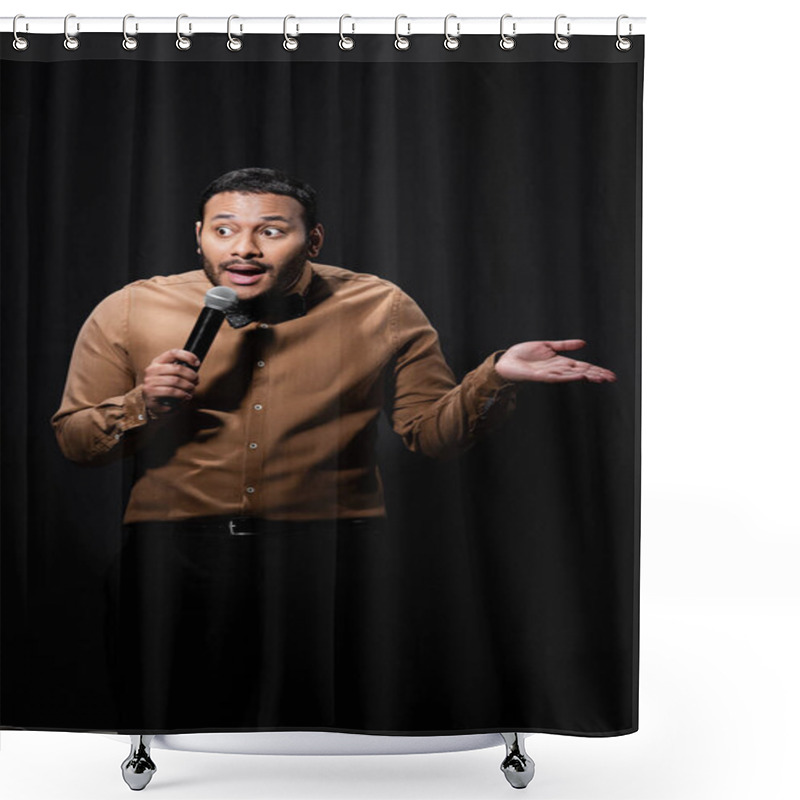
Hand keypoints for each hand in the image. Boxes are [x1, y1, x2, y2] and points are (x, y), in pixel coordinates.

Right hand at [142, 349, 200, 415]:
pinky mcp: (150, 392)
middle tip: (196, 381)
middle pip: (177, 368)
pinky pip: (171, 391)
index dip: (187, 356)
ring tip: (192, 389)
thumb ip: (181, 369)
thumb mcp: (173, 376)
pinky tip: (186, 396)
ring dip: (188, 386)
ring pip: (175, 380)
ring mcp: (150, 380)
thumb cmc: (167, 388)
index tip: (197, 363)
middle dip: (190, 375)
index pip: (173, 353)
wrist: (156, 404)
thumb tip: (196, 365)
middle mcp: (152, 369)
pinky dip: (182, 394)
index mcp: (158, 361)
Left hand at [495, 340, 615, 383]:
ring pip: (572, 376)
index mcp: (561, 363)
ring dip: (587, 376)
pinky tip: (580, 376)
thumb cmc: (525, 354)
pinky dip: (569, 376)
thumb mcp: (548, 346)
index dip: (597, 370)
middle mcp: (558, 370)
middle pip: (582, 372)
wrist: (507, 361)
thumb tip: (583, 344)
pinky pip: (557, 377)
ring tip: (601, 378)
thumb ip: (565, 345)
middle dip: (597, 375)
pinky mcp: (540, 376)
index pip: (583, 367)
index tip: (610, 375)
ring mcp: (550, 374)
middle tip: (612, 378)